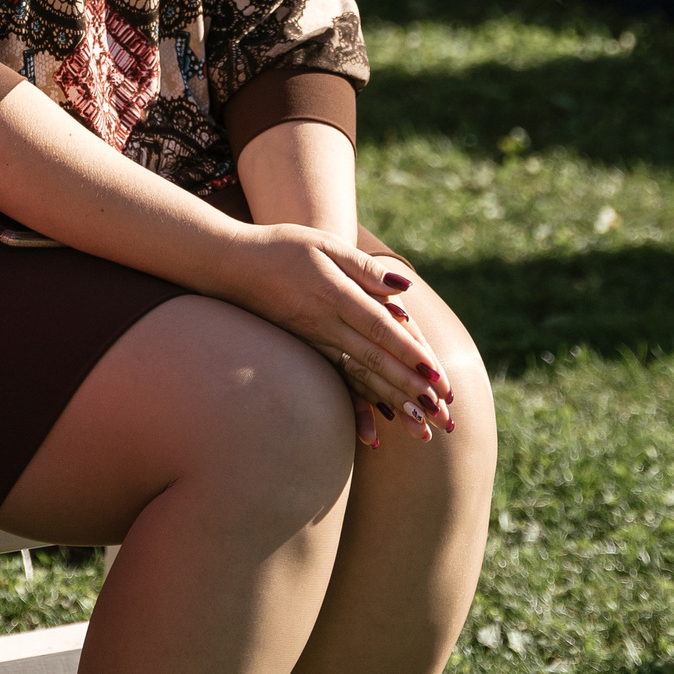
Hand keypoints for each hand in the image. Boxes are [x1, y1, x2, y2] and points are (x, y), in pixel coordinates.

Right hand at [217, 224, 454, 440]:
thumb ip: (363, 268)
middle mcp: (325, 324)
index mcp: (334, 293)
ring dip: (392, 401)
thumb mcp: (324, 243)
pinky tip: (376, 430)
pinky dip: (358, 405)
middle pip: (374, 359)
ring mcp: (313, 341)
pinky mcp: (304, 350)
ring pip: (358, 376)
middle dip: (411, 387)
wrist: (230, 266)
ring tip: (421, 425)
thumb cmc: (282, 246)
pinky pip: (336, 381)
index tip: (436, 375)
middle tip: (442, 412)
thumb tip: (403, 289)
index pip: (379, 327)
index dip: (408, 351)